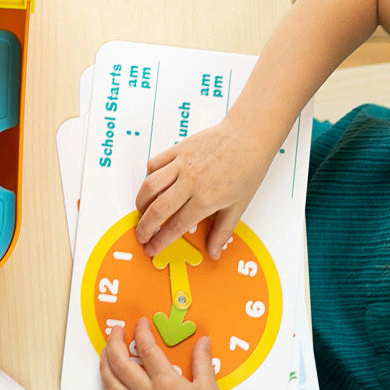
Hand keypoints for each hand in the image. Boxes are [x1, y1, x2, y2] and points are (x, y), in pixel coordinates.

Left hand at [99, 317, 232, 389]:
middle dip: (114, 342)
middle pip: (120, 362)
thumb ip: (202, 361)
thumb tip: (202, 341)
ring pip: (110, 383)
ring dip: (104, 364)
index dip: (141, 332)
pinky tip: (109, 384)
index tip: (140, 323)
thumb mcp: (209, 388)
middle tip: (115, 331)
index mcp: (165, 382)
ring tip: (105, 353)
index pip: (147, 349)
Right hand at [133, 119, 270, 258]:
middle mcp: (190, 182)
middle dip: (144, 228)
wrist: (249, 136)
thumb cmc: (248, 169)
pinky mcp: (178, 149)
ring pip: (149, 187)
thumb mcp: (239, 205)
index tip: (152, 248)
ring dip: (141, 203)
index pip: (175, 226)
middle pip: (157, 210)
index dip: (160, 241)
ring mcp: (182, 164)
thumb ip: (223, 231)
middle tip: (141, 236)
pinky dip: (149, 176)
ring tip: (142, 212)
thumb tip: (214, 252)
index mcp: (206, 199)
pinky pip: (154, 164)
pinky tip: (153, 185)